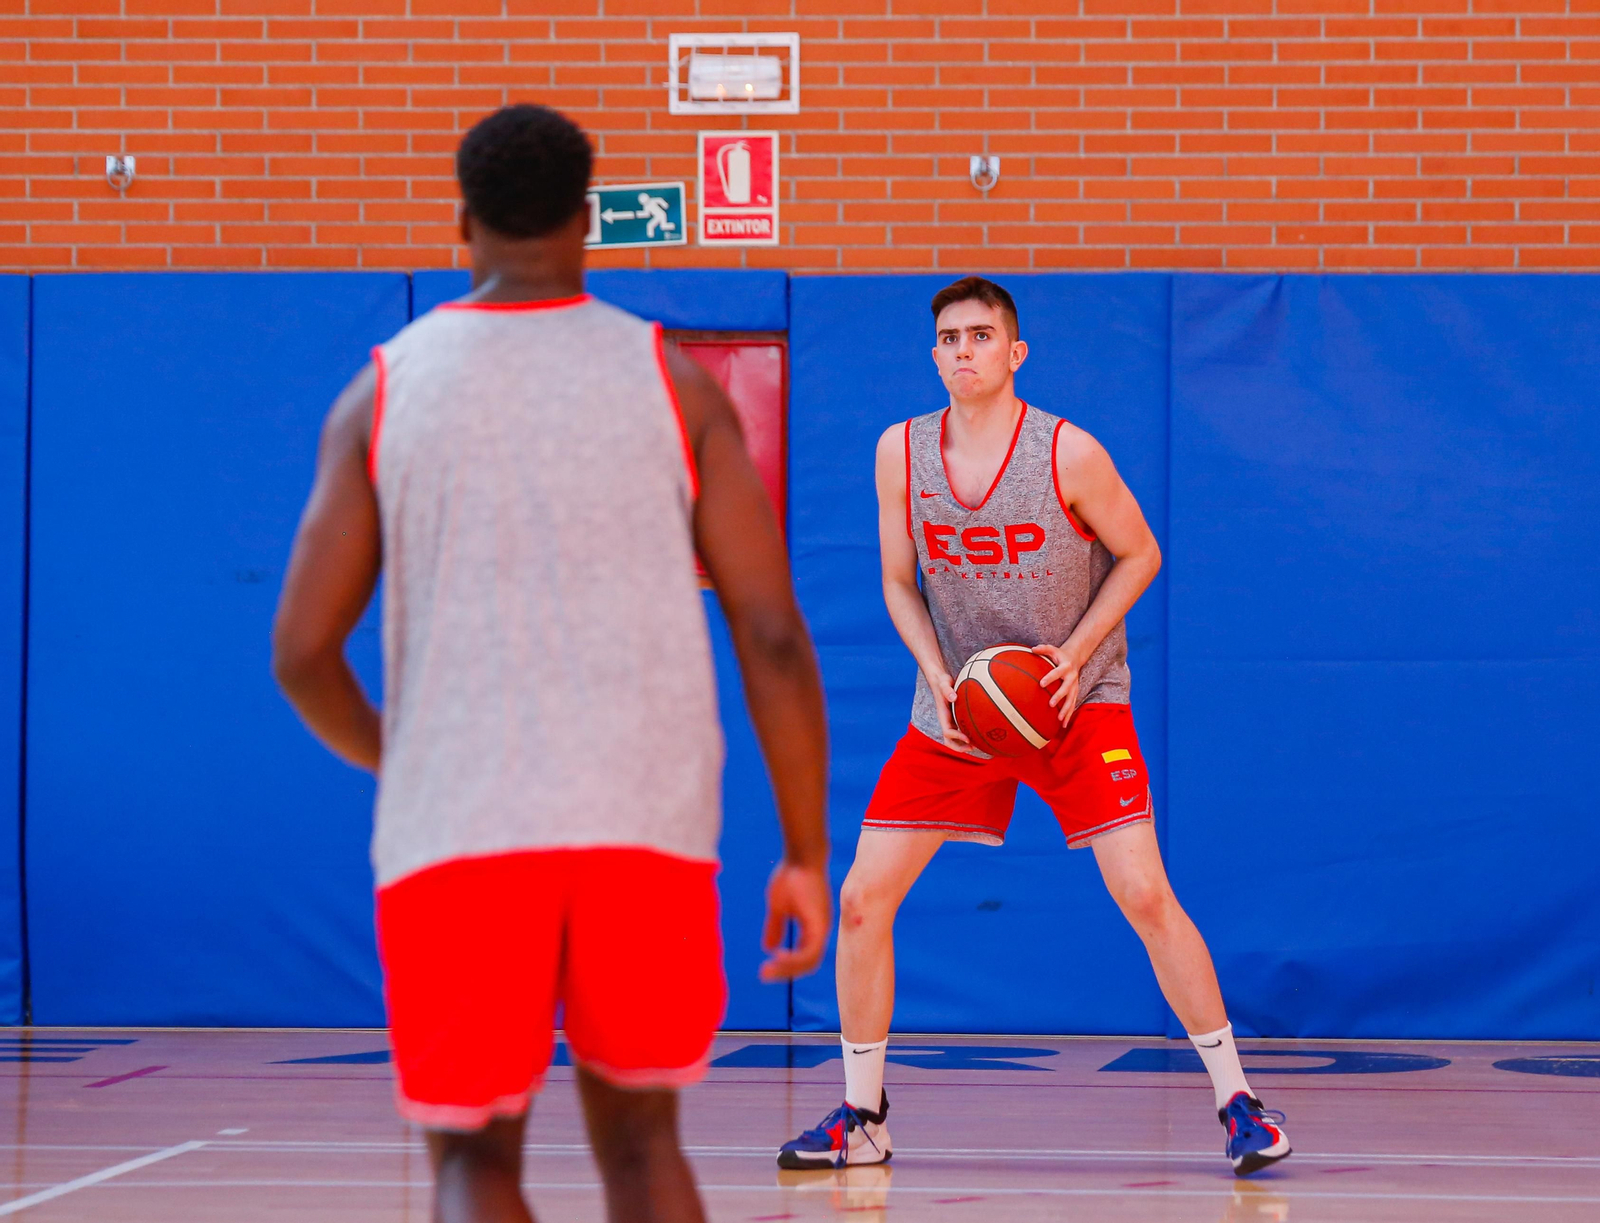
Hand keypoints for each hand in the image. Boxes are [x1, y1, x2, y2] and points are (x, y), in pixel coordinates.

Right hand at [760, 859, 832, 981]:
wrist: (802, 856)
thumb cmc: (791, 876)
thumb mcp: (778, 907)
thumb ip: (776, 927)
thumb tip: (769, 947)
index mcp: (813, 927)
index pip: (804, 957)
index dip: (787, 966)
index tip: (765, 968)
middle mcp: (821, 930)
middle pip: (808, 963)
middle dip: (785, 972)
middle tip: (763, 975)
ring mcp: (822, 927)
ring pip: (810, 961)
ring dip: (788, 968)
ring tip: (767, 970)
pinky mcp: (820, 923)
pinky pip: (810, 951)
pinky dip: (794, 958)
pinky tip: (778, 956)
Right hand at [928, 669, 973, 752]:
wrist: (940, 682)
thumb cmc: (943, 683)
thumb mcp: (944, 684)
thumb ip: (948, 690)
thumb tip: (954, 697)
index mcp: (943, 716)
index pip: (947, 732)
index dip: (957, 737)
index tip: (968, 739)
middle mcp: (946, 721)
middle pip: (949, 741)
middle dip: (959, 747)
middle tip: (972, 747)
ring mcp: (950, 721)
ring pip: (954, 739)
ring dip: (963, 745)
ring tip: (978, 745)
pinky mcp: (955, 719)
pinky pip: (960, 732)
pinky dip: (968, 736)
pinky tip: (979, 734)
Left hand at [1032, 643, 1081, 726]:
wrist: (1075, 658)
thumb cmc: (1059, 655)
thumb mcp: (1052, 649)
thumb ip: (1043, 649)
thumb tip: (1032, 649)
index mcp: (1065, 667)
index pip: (1057, 672)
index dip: (1050, 678)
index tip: (1041, 684)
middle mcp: (1072, 677)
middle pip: (1066, 688)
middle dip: (1059, 696)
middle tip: (1050, 704)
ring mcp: (1075, 686)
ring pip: (1071, 700)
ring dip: (1065, 710)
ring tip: (1059, 719)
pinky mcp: (1075, 693)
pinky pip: (1072, 705)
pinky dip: (1068, 715)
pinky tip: (1063, 725)